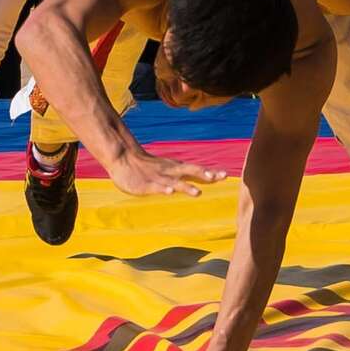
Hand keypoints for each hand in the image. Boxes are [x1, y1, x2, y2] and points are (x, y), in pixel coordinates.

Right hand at [102, 147, 226, 196]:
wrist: (123, 158)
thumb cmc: (147, 166)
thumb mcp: (167, 168)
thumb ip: (182, 174)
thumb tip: (201, 179)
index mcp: (175, 168)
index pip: (196, 170)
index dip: (210, 172)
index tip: (226, 175)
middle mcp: (170, 171)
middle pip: (189, 171)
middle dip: (204, 175)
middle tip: (218, 177)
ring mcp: (158, 177)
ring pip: (174, 181)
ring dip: (186, 187)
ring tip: (197, 193)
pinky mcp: (145, 184)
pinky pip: (155, 187)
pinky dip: (163, 189)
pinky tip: (170, 192)